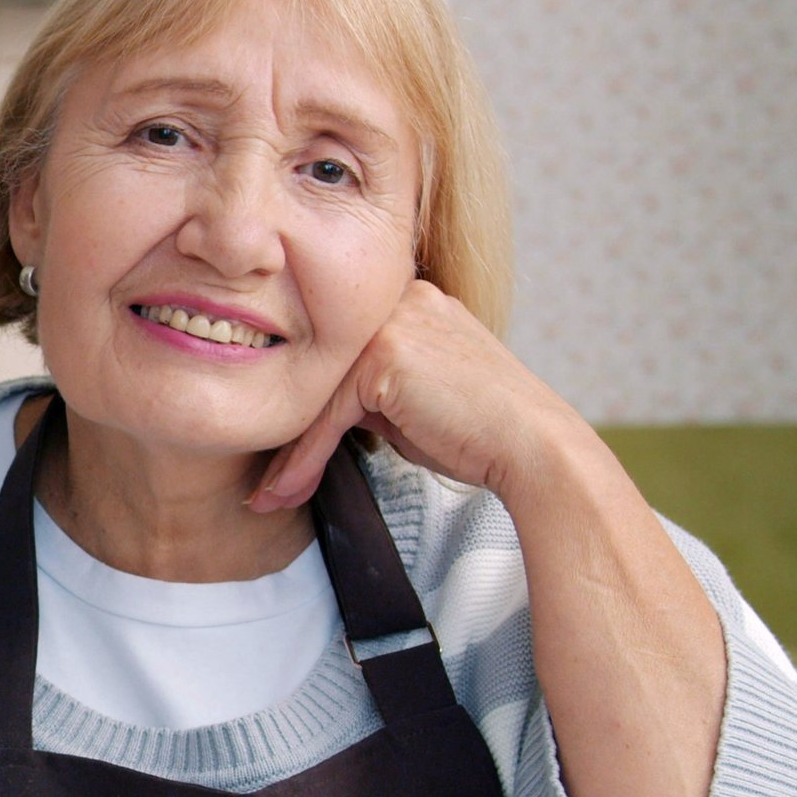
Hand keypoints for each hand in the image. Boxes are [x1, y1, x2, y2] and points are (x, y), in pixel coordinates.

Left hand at [250, 281, 594, 511]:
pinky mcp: (383, 357)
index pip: (338, 353)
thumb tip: (314, 414)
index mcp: (409, 300)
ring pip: (317, 395)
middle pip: (320, 370)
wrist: (532, 448)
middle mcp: (398, 299)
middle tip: (263, 482)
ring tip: (268, 497)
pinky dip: (304, 458)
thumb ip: (366, 390)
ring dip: (289, 453)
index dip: (305, 406)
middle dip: (289, 431)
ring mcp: (390, 322)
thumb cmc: (477, 433)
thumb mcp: (410, 400)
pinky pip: (327, 415)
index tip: (281, 454)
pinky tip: (285, 492)